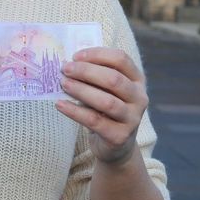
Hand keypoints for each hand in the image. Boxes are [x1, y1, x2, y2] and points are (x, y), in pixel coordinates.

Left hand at [55, 47, 147, 165]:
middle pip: (114, 79)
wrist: (115, 144)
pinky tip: (60, 104)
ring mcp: (132, 119)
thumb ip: (94, 75)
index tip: (75, 56)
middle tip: (65, 69)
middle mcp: (139, 98)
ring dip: (81, 90)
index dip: (98, 54)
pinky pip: (94, 121)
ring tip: (63, 84)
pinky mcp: (119, 136)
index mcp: (137, 80)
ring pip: (106, 101)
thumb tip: (68, 63)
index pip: (121, 59)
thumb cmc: (105, 108)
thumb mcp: (104, 89)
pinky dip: (74, 111)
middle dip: (86, 71)